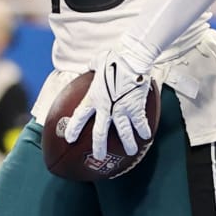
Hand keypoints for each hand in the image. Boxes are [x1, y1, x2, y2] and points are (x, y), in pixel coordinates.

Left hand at [64, 44, 153, 159]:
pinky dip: (143, 131)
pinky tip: (146, 137)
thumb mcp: (98, 62)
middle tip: (99, 157)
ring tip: (131, 151)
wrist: (131, 58)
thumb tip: (92, 65)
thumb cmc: (114, 58)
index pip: (79, 116)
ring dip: (127, 144)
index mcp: (93, 97)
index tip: (69, 139)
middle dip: (98, 147)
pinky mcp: (135, 108)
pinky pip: (140, 124)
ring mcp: (121, 109)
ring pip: (123, 133)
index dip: (73, 129)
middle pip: (99, 133)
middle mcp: (105, 107)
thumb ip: (93, 66)